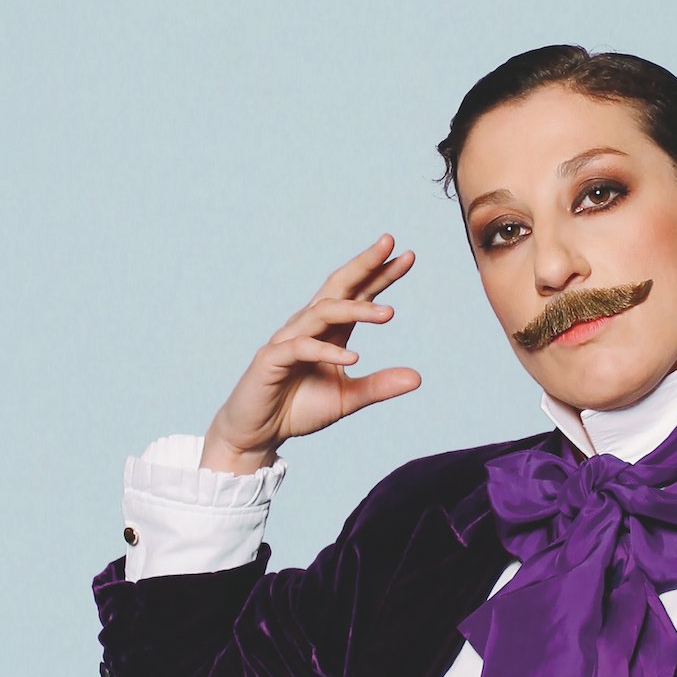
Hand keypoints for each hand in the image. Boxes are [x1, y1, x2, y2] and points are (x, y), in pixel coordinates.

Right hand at [201, 235, 421, 473]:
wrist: (259, 433)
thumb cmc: (300, 408)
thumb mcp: (348, 399)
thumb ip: (379, 386)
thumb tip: (417, 378)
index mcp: (330, 330)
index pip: (358, 293)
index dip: (381, 274)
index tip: (408, 256)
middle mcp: (309, 327)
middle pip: (338, 287)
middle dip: (364, 264)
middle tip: (389, 244)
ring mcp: (288, 340)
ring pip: (323, 313)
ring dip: (356, 310)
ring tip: (389, 314)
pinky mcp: (271, 360)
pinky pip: (301, 348)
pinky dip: (327, 351)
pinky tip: (353, 357)